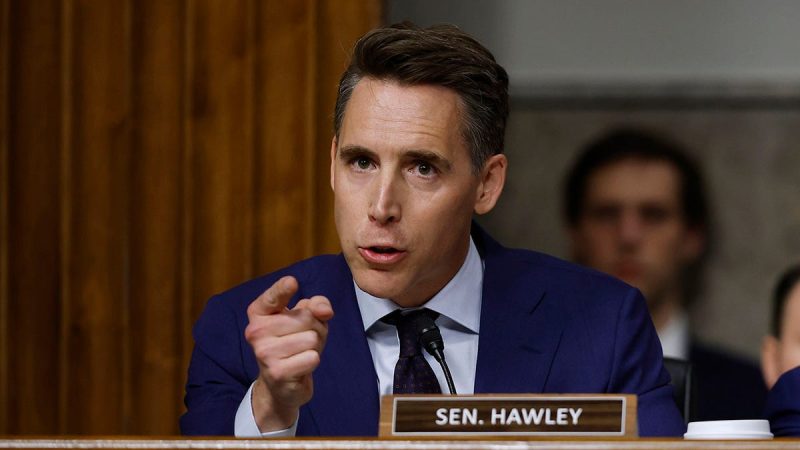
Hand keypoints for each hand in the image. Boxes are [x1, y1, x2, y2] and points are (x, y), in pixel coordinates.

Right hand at [244, 275, 333, 430]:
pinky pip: (312, 357)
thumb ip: (317, 304)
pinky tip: (300, 366)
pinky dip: (313, 361)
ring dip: (315, 346)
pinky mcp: (277, 372)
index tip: (292, 282)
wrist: (281, 384)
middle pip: (306, 317)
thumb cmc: (293, 343)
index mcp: (259, 313)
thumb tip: (324, 310)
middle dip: (315, 328)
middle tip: (304, 339)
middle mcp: (256, 331)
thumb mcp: (306, 318)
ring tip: (302, 352)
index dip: (283, 288)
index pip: (273, 297)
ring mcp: (264, 353)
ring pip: (311, 338)